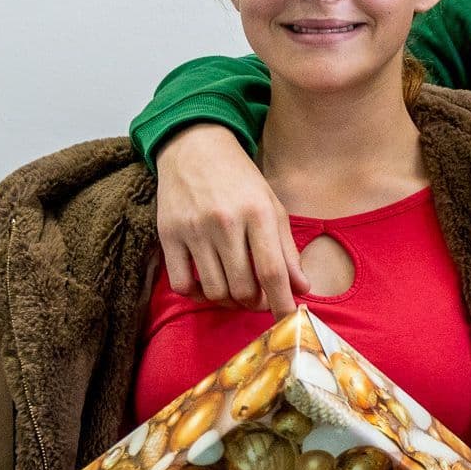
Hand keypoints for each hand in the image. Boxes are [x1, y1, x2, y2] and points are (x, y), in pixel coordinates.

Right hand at [157, 124, 298, 311]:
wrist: (195, 148)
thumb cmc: (241, 181)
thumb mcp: (272, 207)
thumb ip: (287, 249)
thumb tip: (302, 289)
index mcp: (258, 213)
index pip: (273, 272)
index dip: (282, 303)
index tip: (287, 321)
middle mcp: (225, 222)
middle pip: (243, 287)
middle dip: (256, 303)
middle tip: (260, 299)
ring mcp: (194, 230)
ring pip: (214, 291)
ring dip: (228, 301)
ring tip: (237, 291)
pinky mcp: (168, 235)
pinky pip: (181, 284)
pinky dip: (196, 294)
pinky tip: (207, 285)